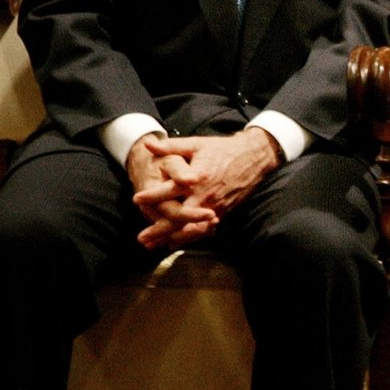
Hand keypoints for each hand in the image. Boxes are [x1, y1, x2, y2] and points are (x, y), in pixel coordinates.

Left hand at [128, 128, 281, 248]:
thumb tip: (148, 146)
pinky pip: (204, 229)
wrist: (253, 157)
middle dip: (160, 229)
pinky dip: (189, 238)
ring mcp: (215, 206)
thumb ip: (171, 147)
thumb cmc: (222, 149)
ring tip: (155, 245)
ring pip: (192, 228)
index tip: (136, 200)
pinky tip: (175, 243)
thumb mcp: (196, 144)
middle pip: (180, 217)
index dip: (152, 196)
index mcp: (197, 177)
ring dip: (173, 238)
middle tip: (142, 238)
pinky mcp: (223, 211)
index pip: (170, 190)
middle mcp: (206, 195)